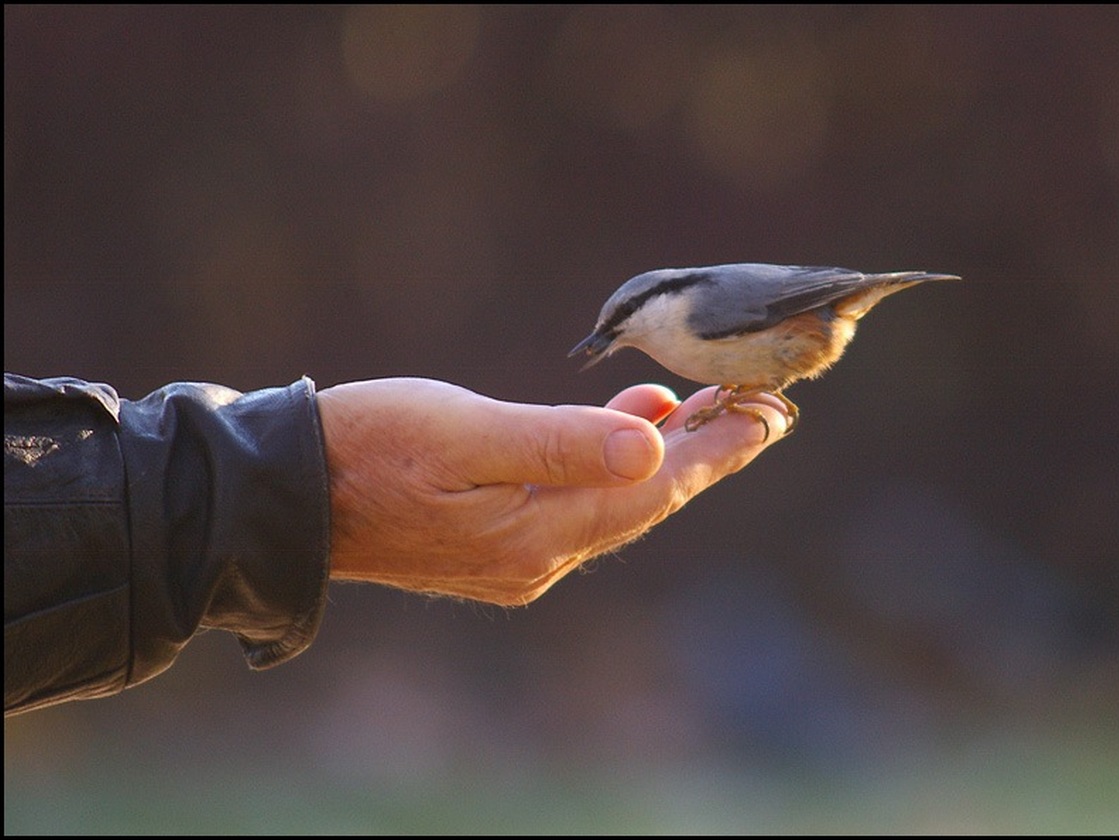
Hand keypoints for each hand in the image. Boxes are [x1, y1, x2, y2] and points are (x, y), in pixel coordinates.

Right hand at [316, 378, 788, 604]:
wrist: (286, 496)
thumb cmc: (366, 449)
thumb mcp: (462, 433)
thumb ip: (558, 441)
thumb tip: (651, 449)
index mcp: (537, 533)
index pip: (653, 490)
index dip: (715, 452)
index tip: (772, 416)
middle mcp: (538, 557)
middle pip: (644, 502)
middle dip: (705, 455)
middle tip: (763, 411)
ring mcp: (516, 557)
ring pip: (613, 502)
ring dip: (661, 456)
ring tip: (708, 410)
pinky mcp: (495, 543)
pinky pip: (576, 504)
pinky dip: (609, 463)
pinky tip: (626, 425)